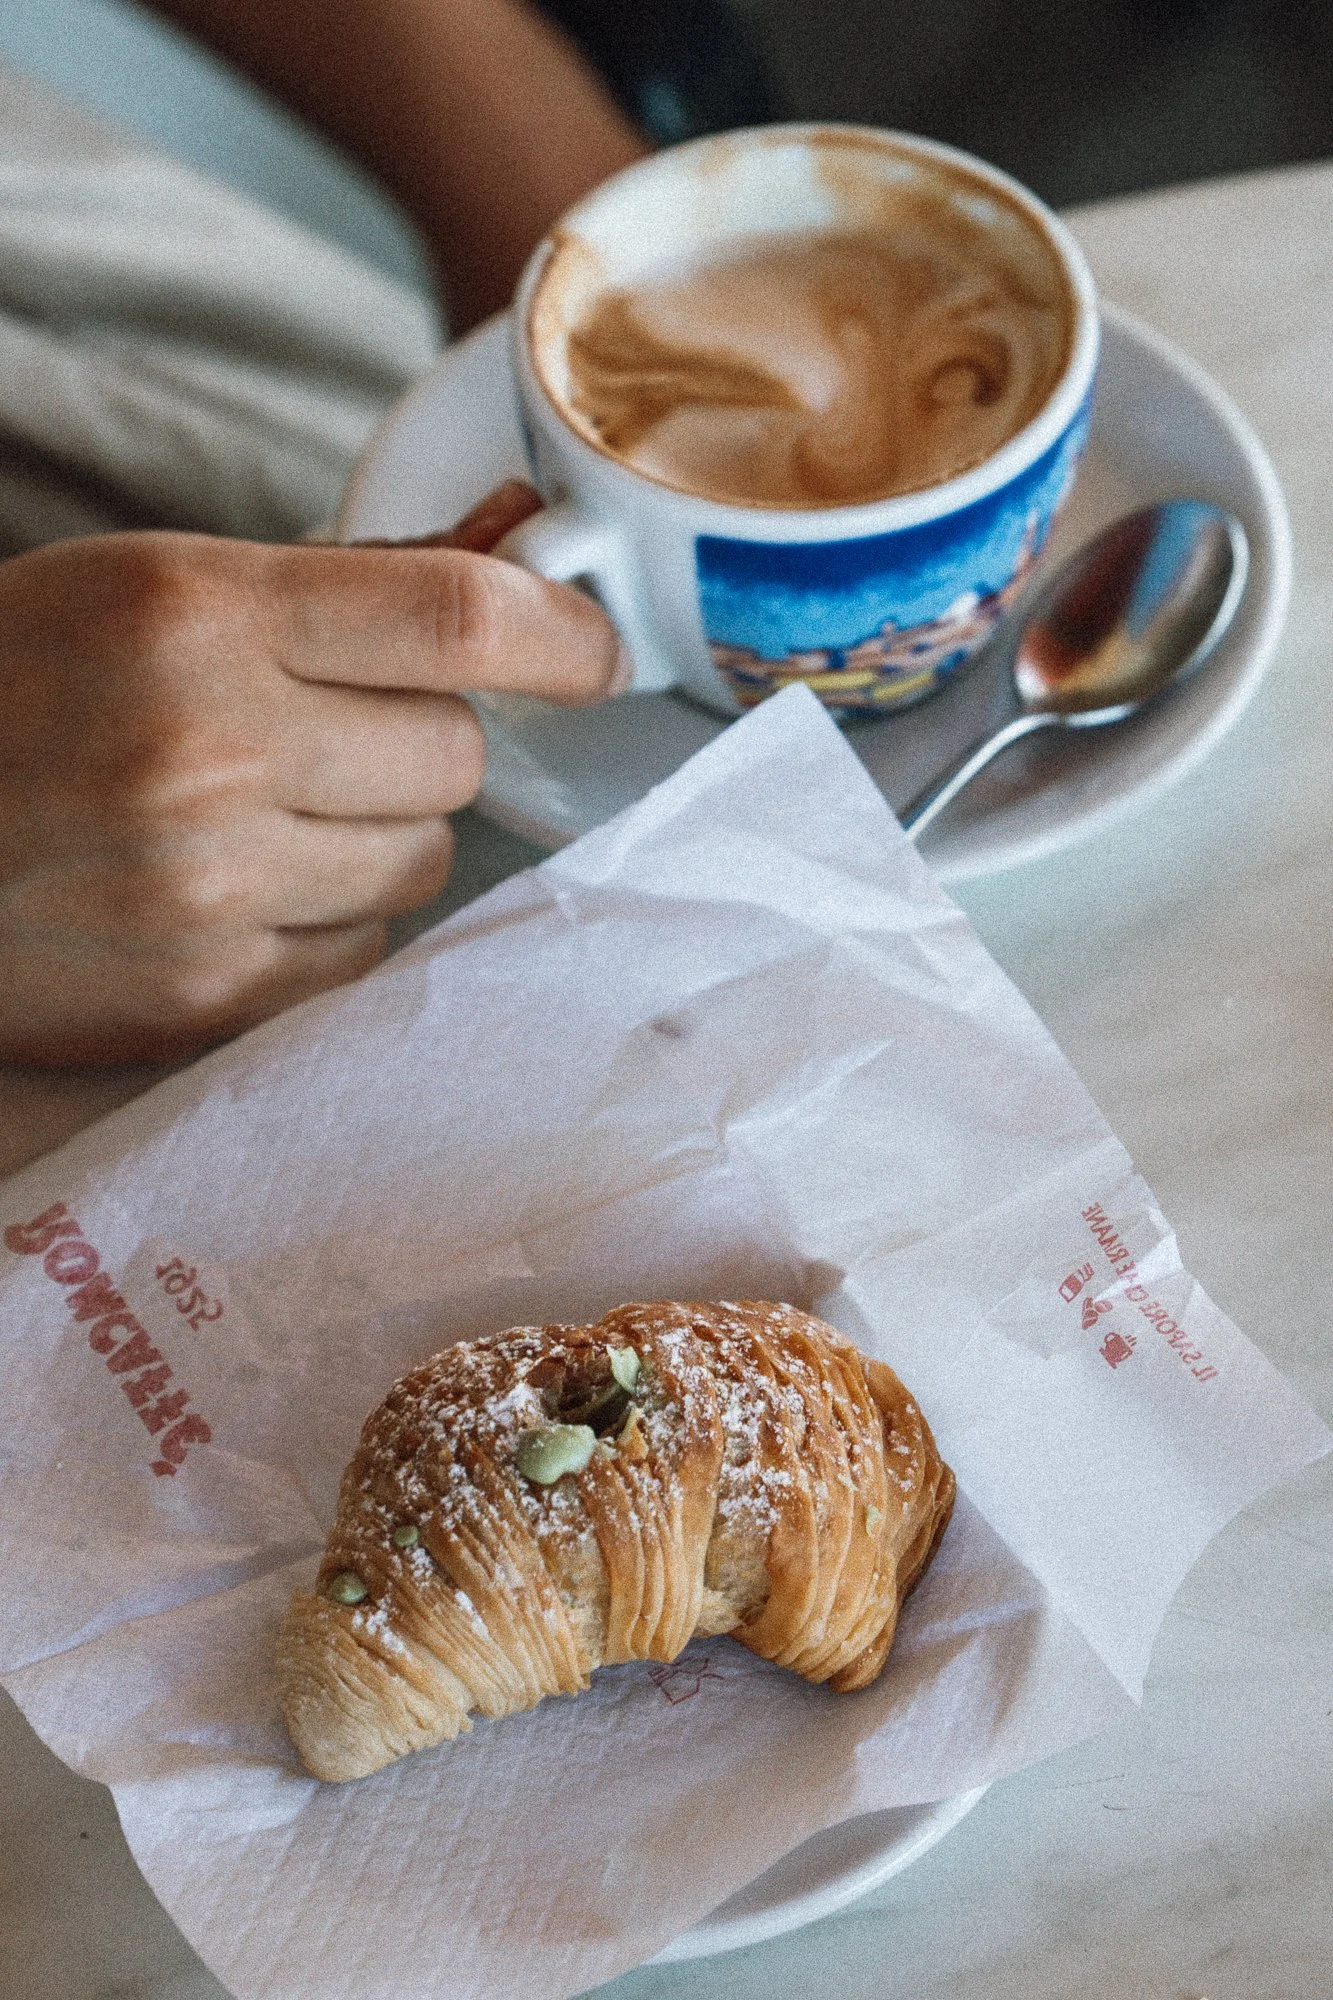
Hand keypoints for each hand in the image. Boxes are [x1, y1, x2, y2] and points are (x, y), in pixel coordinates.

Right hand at [0, 483, 624, 1065]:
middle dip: (421, 742)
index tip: (596, 651)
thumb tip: (512, 549)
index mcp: (197, 615)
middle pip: (456, 756)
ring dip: (381, 834)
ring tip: (267, 813)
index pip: (455, 618)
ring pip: (424, 863)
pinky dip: (332, 918)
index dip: (560, 632)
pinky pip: (364, 953)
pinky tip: (243, 889)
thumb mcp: (148, 587)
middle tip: (331, 733)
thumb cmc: (9, 689)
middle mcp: (213, 751)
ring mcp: (211, 891)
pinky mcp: (206, 999)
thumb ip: (336, 583)